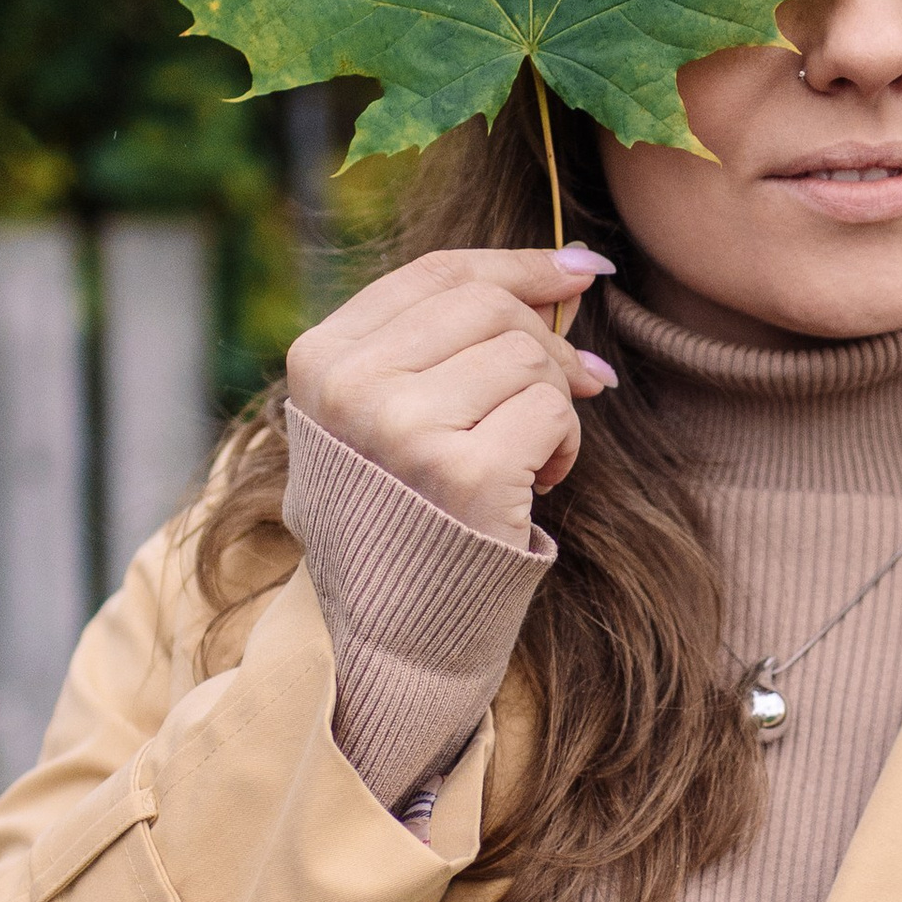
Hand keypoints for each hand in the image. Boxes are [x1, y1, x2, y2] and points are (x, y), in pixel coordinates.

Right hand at [285, 246, 616, 547]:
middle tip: (573, 390)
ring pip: (527, 355)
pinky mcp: (463, 472)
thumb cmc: (403, 515)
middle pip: (490, 307)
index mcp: (320, 358)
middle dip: (547, 343)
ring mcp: (403, 428)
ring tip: (532, 455)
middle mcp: (351, 386)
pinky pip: (552, 411)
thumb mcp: (390, 414)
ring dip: (555, 403)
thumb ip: (448, 340)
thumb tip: (573, 272)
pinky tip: (541, 483)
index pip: (437, 273)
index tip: (581, 271)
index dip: (520, 265)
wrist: (387, 636)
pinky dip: (566, 445)